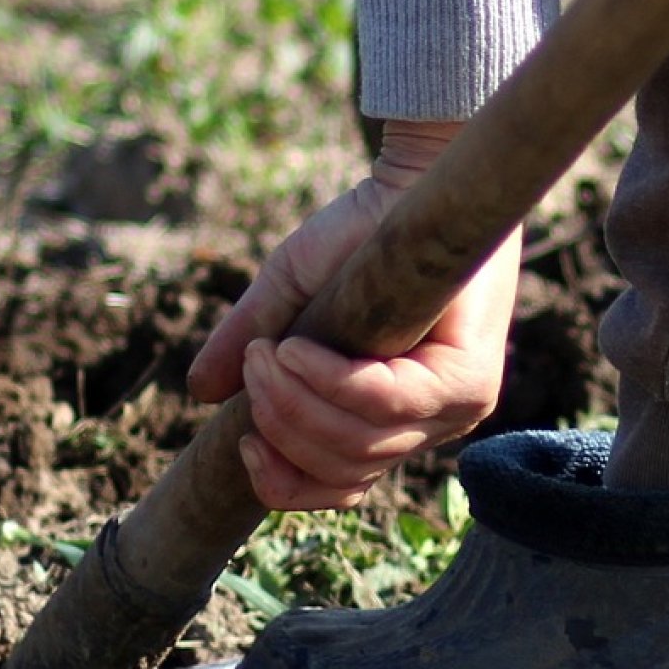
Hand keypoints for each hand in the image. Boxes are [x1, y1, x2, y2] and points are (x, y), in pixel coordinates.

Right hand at [187, 122, 519, 510]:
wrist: (412, 179)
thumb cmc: (358, 234)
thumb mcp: (289, 294)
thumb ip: (249, 342)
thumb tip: (199, 391)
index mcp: (391, 422)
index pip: (340, 489)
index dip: (284, 483)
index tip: (244, 442)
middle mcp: (430, 427)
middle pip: (342, 471)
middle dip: (279, 425)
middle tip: (254, 366)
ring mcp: (455, 410)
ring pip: (359, 445)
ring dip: (293, 402)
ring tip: (269, 353)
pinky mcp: (469, 382)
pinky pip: (384, 405)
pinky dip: (327, 381)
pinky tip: (296, 350)